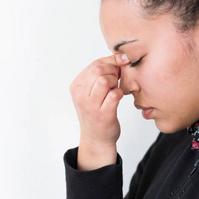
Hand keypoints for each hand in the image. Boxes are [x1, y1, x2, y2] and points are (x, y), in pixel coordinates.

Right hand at [70, 54, 129, 169]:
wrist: (96, 139)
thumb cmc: (96, 113)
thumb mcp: (90, 93)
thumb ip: (98, 77)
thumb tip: (118, 59)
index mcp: (76, 87)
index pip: (93, 65)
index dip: (110, 60)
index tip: (122, 60)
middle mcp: (81, 96)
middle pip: (99, 70)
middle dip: (113, 70)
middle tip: (119, 77)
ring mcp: (91, 106)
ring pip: (105, 80)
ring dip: (116, 82)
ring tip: (117, 88)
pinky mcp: (103, 114)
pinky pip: (115, 94)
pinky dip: (120, 92)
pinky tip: (119, 97)